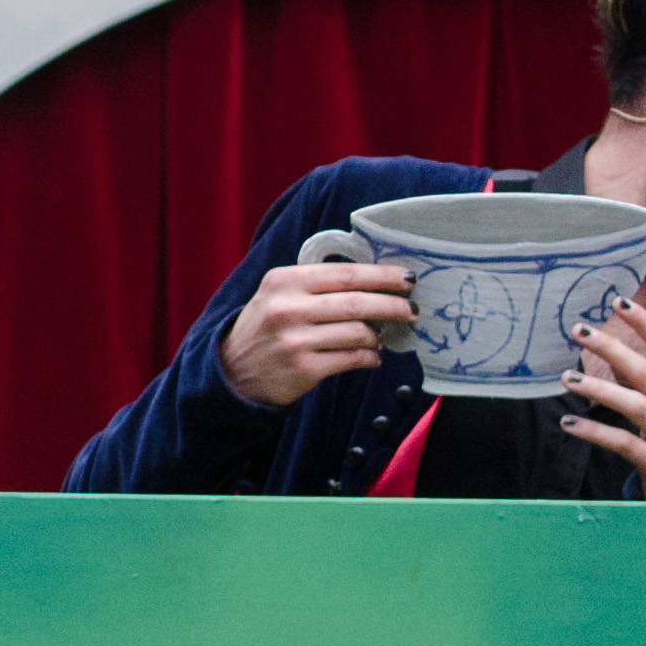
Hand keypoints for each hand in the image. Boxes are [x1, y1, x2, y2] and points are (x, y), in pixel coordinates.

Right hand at [220, 255, 413, 408]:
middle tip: (412, 310)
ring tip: (382, 337)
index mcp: (285, 281)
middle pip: (357, 303)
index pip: (346, 274)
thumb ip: (318, 284)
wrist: (232, 371)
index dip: (383, 276)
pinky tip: (371, 357)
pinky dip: (368, 358)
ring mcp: (295, 340)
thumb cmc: (266, 327)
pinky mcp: (303, 369)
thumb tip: (376, 282)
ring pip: (357, 333)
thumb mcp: (279, 293)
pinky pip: (351, 360)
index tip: (408, 278)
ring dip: (378, 336)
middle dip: (393, 306)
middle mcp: (288, 308)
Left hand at [562, 300, 645, 501]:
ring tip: (566, 378)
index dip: (645, 324)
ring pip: (635, 405)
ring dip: (598, 389)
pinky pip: (624, 444)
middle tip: (579, 331)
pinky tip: (568, 425)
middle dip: (612, 348)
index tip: (619, 301)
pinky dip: (594, 432)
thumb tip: (613, 354)